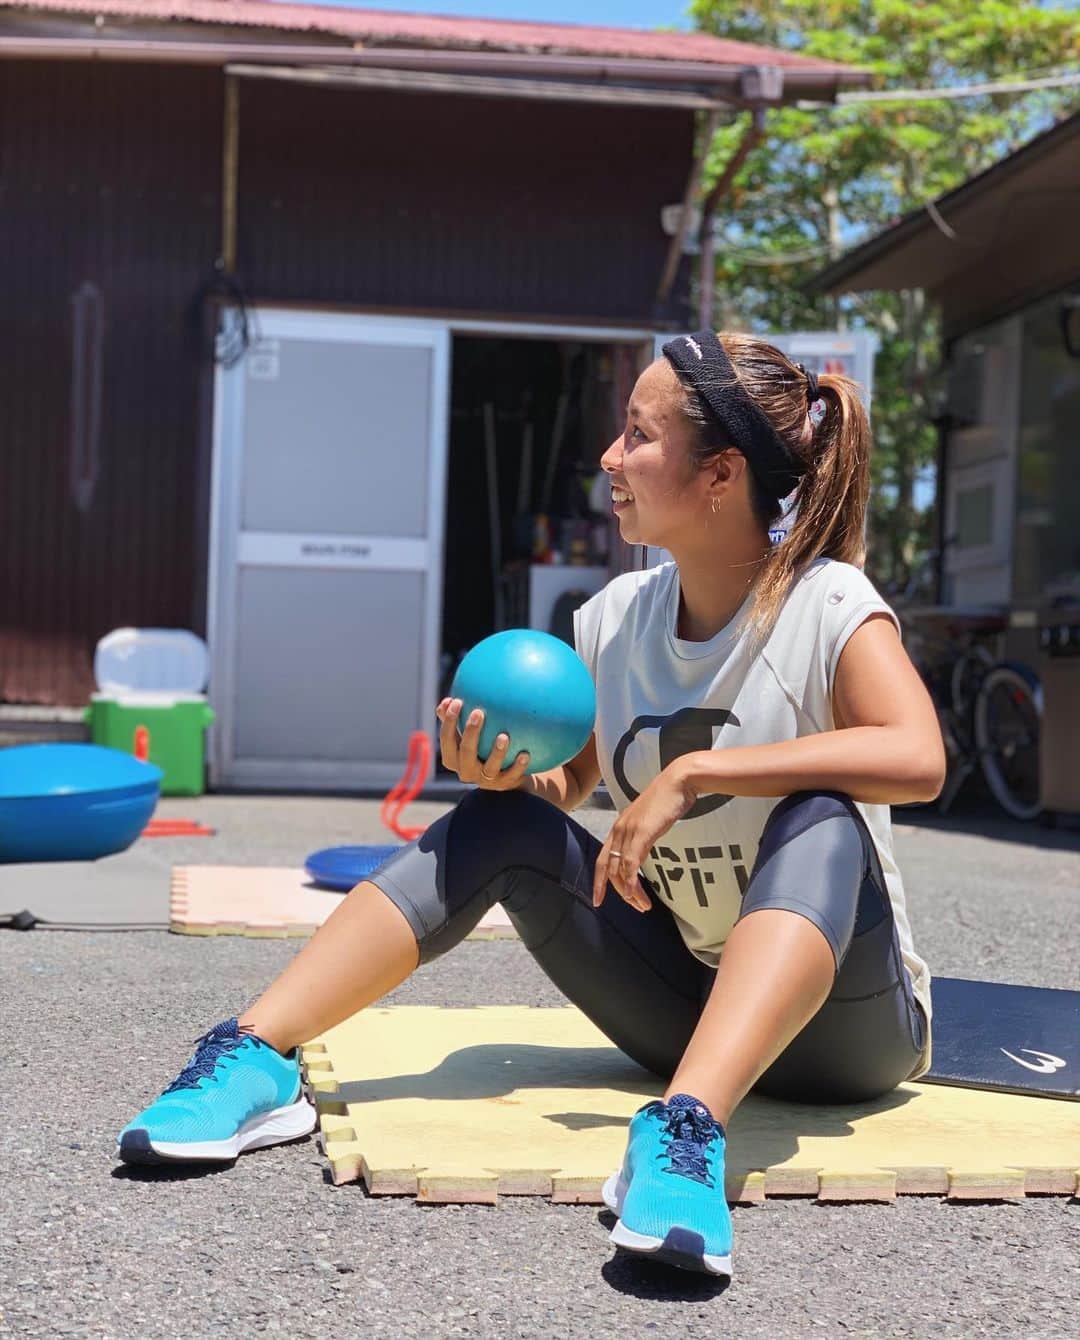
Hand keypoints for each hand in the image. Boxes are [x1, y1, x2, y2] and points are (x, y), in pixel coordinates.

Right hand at [436, 698, 530, 790]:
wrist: (507, 775)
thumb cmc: (483, 746)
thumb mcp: (471, 734)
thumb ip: (460, 718)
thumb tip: (448, 700)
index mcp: (453, 757)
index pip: (446, 739)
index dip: (449, 721)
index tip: (457, 701)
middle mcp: (466, 771)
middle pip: (465, 752)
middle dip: (470, 732)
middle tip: (477, 712)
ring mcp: (485, 780)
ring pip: (489, 767)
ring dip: (497, 752)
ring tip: (504, 736)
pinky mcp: (503, 785)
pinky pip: (512, 776)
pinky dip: (518, 766)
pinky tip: (525, 753)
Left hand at [593, 762, 698, 912]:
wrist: (679, 781)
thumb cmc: (668, 799)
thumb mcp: (650, 820)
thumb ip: (642, 836)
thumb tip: (642, 851)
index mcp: (619, 826)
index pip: (603, 859)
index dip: (599, 881)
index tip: (598, 900)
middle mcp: (619, 829)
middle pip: (609, 869)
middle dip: (619, 892)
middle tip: (635, 907)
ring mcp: (629, 830)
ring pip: (620, 870)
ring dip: (630, 892)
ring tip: (643, 906)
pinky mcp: (641, 832)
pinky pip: (631, 863)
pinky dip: (631, 881)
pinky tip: (634, 894)